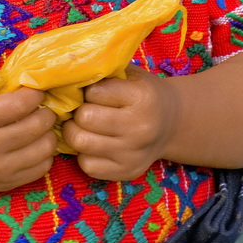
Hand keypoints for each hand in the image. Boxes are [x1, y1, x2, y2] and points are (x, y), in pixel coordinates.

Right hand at [0, 87, 57, 191]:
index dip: (34, 94)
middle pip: (35, 126)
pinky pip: (41, 168)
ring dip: (48, 133)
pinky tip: (35, 144)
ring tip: (40, 126)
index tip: (35, 91)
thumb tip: (27, 80)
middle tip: (42, 107)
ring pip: (44, 149)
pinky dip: (45, 154)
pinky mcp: (5, 184)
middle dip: (46, 112)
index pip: (19, 104)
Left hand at [61, 66, 178, 180]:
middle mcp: (140, 128)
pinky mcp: (127, 172)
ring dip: (75, 132)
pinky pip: (87, 165)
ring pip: (81, 143)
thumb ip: (103, 70)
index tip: (93, 92)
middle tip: (83, 109)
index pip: (94, 92)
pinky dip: (84, 154)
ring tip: (82, 126)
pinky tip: (94, 143)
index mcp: (142, 98)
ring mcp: (134, 154)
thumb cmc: (143, 93)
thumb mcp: (130, 74)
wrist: (172, 124)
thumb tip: (69, 72)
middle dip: (78, 111)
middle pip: (84, 118)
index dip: (88, 90)